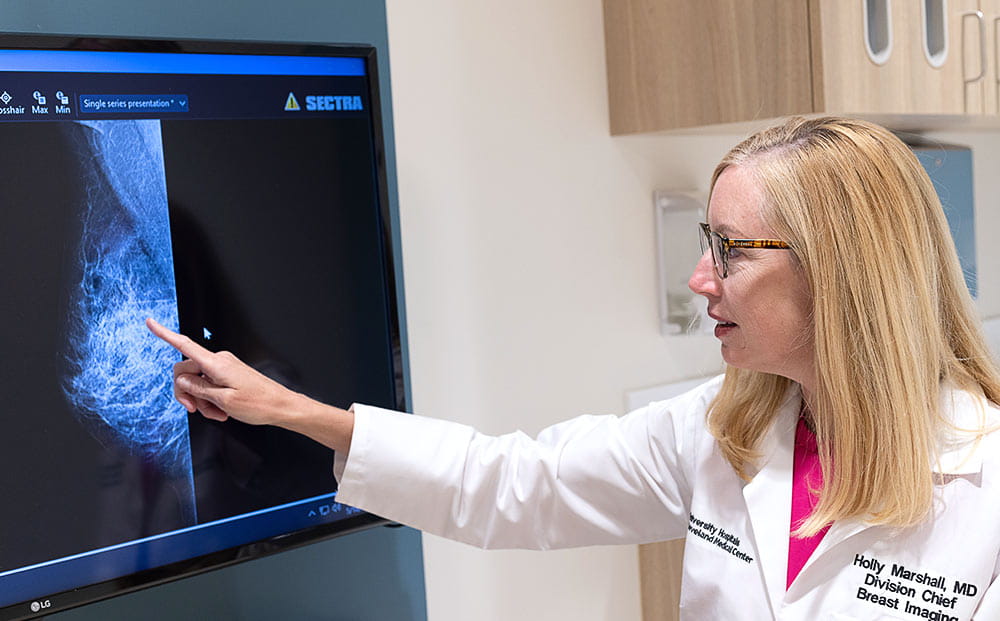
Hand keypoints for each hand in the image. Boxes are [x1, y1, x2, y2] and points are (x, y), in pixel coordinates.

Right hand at [146, 318, 299, 425]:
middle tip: (198, 410)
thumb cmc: (258, 404)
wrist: (280, 406)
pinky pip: (209, 386)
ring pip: (197, 383)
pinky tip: (221, 411)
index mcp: (216, 364)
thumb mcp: (223, 401)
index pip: (185, 345)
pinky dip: (210, 400)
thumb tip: (181, 380)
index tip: (150, 322)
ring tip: (217, 414)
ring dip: (201, 401)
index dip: (165, 334)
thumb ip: (198, 389)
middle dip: (187, 393)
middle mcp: (218, 361)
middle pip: (186, 372)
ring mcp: (223, 368)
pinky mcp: (228, 375)